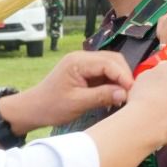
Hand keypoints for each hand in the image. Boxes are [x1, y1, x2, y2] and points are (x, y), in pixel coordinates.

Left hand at [4, 51, 134, 132]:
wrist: (34, 108)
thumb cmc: (52, 106)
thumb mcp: (77, 103)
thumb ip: (101, 96)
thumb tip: (124, 93)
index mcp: (77, 61)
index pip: (108, 62)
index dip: (123, 76)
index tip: (132, 91)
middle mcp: (82, 57)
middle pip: (113, 60)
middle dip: (124, 75)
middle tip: (131, 94)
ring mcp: (84, 63)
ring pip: (111, 65)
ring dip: (119, 79)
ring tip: (124, 96)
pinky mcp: (86, 71)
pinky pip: (105, 72)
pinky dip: (113, 82)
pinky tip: (115, 95)